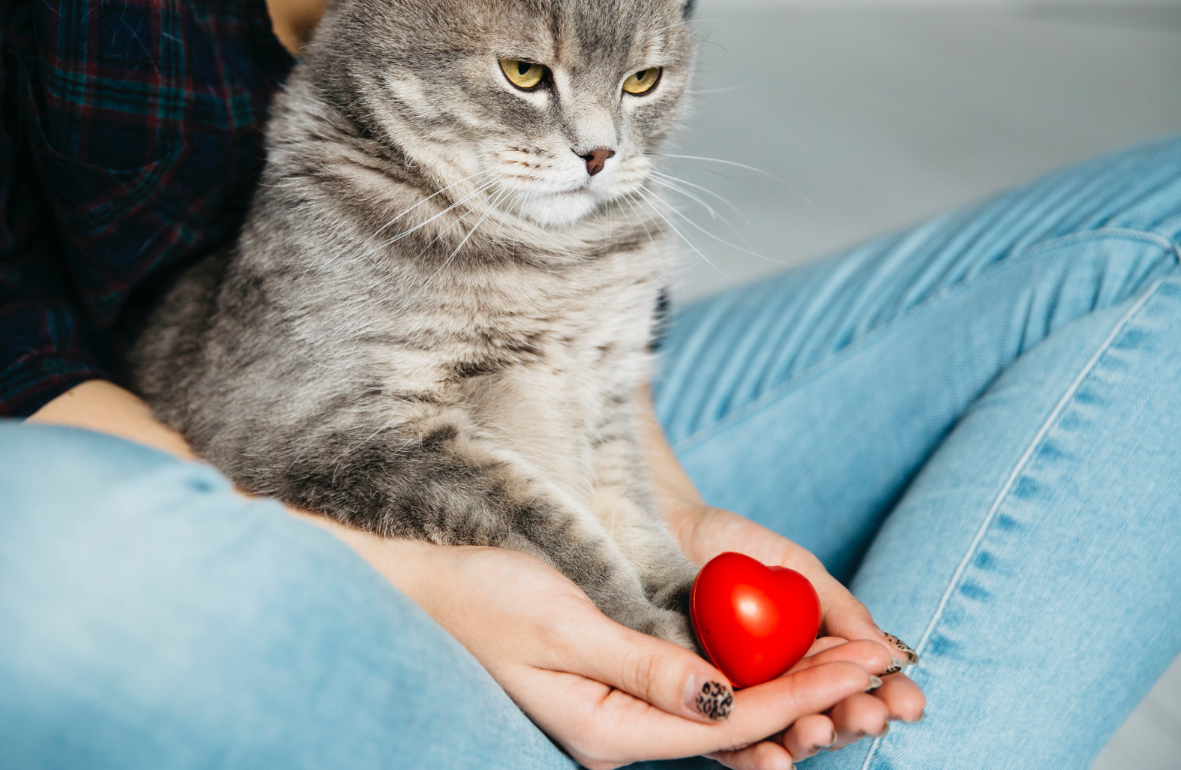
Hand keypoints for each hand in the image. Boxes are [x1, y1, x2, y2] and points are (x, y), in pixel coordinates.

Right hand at [320, 527, 880, 769]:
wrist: (414, 570)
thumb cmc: (475, 588)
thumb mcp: (559, 622)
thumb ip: (642, 664)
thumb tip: (723, 700)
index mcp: (604, 729)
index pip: (729, 721)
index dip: (803, 691)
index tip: (866, 659)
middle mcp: (617, 728)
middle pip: (738, 723)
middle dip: (815, 694)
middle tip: (885, 662)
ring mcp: (616, 704)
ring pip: (724, 706)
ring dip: (791, 684)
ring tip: (856, 660)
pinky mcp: (613, 675)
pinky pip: (697, 683)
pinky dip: (751, 666)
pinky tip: (787, 651)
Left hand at [674, 507, 925, 766]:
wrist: (659, 527)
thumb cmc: (730, 544)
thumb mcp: (793, 566)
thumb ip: (837, 606)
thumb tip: (890, 652)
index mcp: (815, 653)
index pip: (858, 685)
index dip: (887, 698)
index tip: (908, 703)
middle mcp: (783, 683)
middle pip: (827, 716)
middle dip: (852, 720)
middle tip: (870, 716)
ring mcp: (741, 698)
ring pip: (782, 735)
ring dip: (808, 739)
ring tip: (819, 730)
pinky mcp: (696, 710)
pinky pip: (726, 743)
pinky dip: (753, 755)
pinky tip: (775, 761)